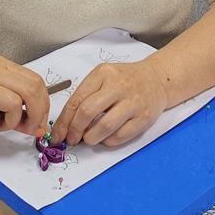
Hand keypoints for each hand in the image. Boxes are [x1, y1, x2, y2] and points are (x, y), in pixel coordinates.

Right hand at [0, 56, 50, 138]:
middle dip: (35, 114)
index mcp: (0, 66)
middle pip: (30, 89)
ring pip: (13, 103)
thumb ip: (17, 108)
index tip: (39, 121)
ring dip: (10, 122)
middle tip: (26, 128)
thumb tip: (38, 125)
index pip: (35, 81)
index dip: (43, 104)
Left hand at [49, 60, 167, 147]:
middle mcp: (118, 86)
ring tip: (89, 138)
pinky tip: (106, 137)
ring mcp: (133, 102)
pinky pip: (120, 136)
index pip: (77, 99)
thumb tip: (66, 124)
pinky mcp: (144, 117)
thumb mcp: (103, 77)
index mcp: (103, 74)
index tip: (57, 134)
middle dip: (74, 130)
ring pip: (104, 126)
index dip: (64, 121)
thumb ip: (86, 95)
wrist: (156, 79)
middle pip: (87, 112)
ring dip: (91, 138)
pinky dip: (108, 141)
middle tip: (72, 139)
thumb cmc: (125, 79)